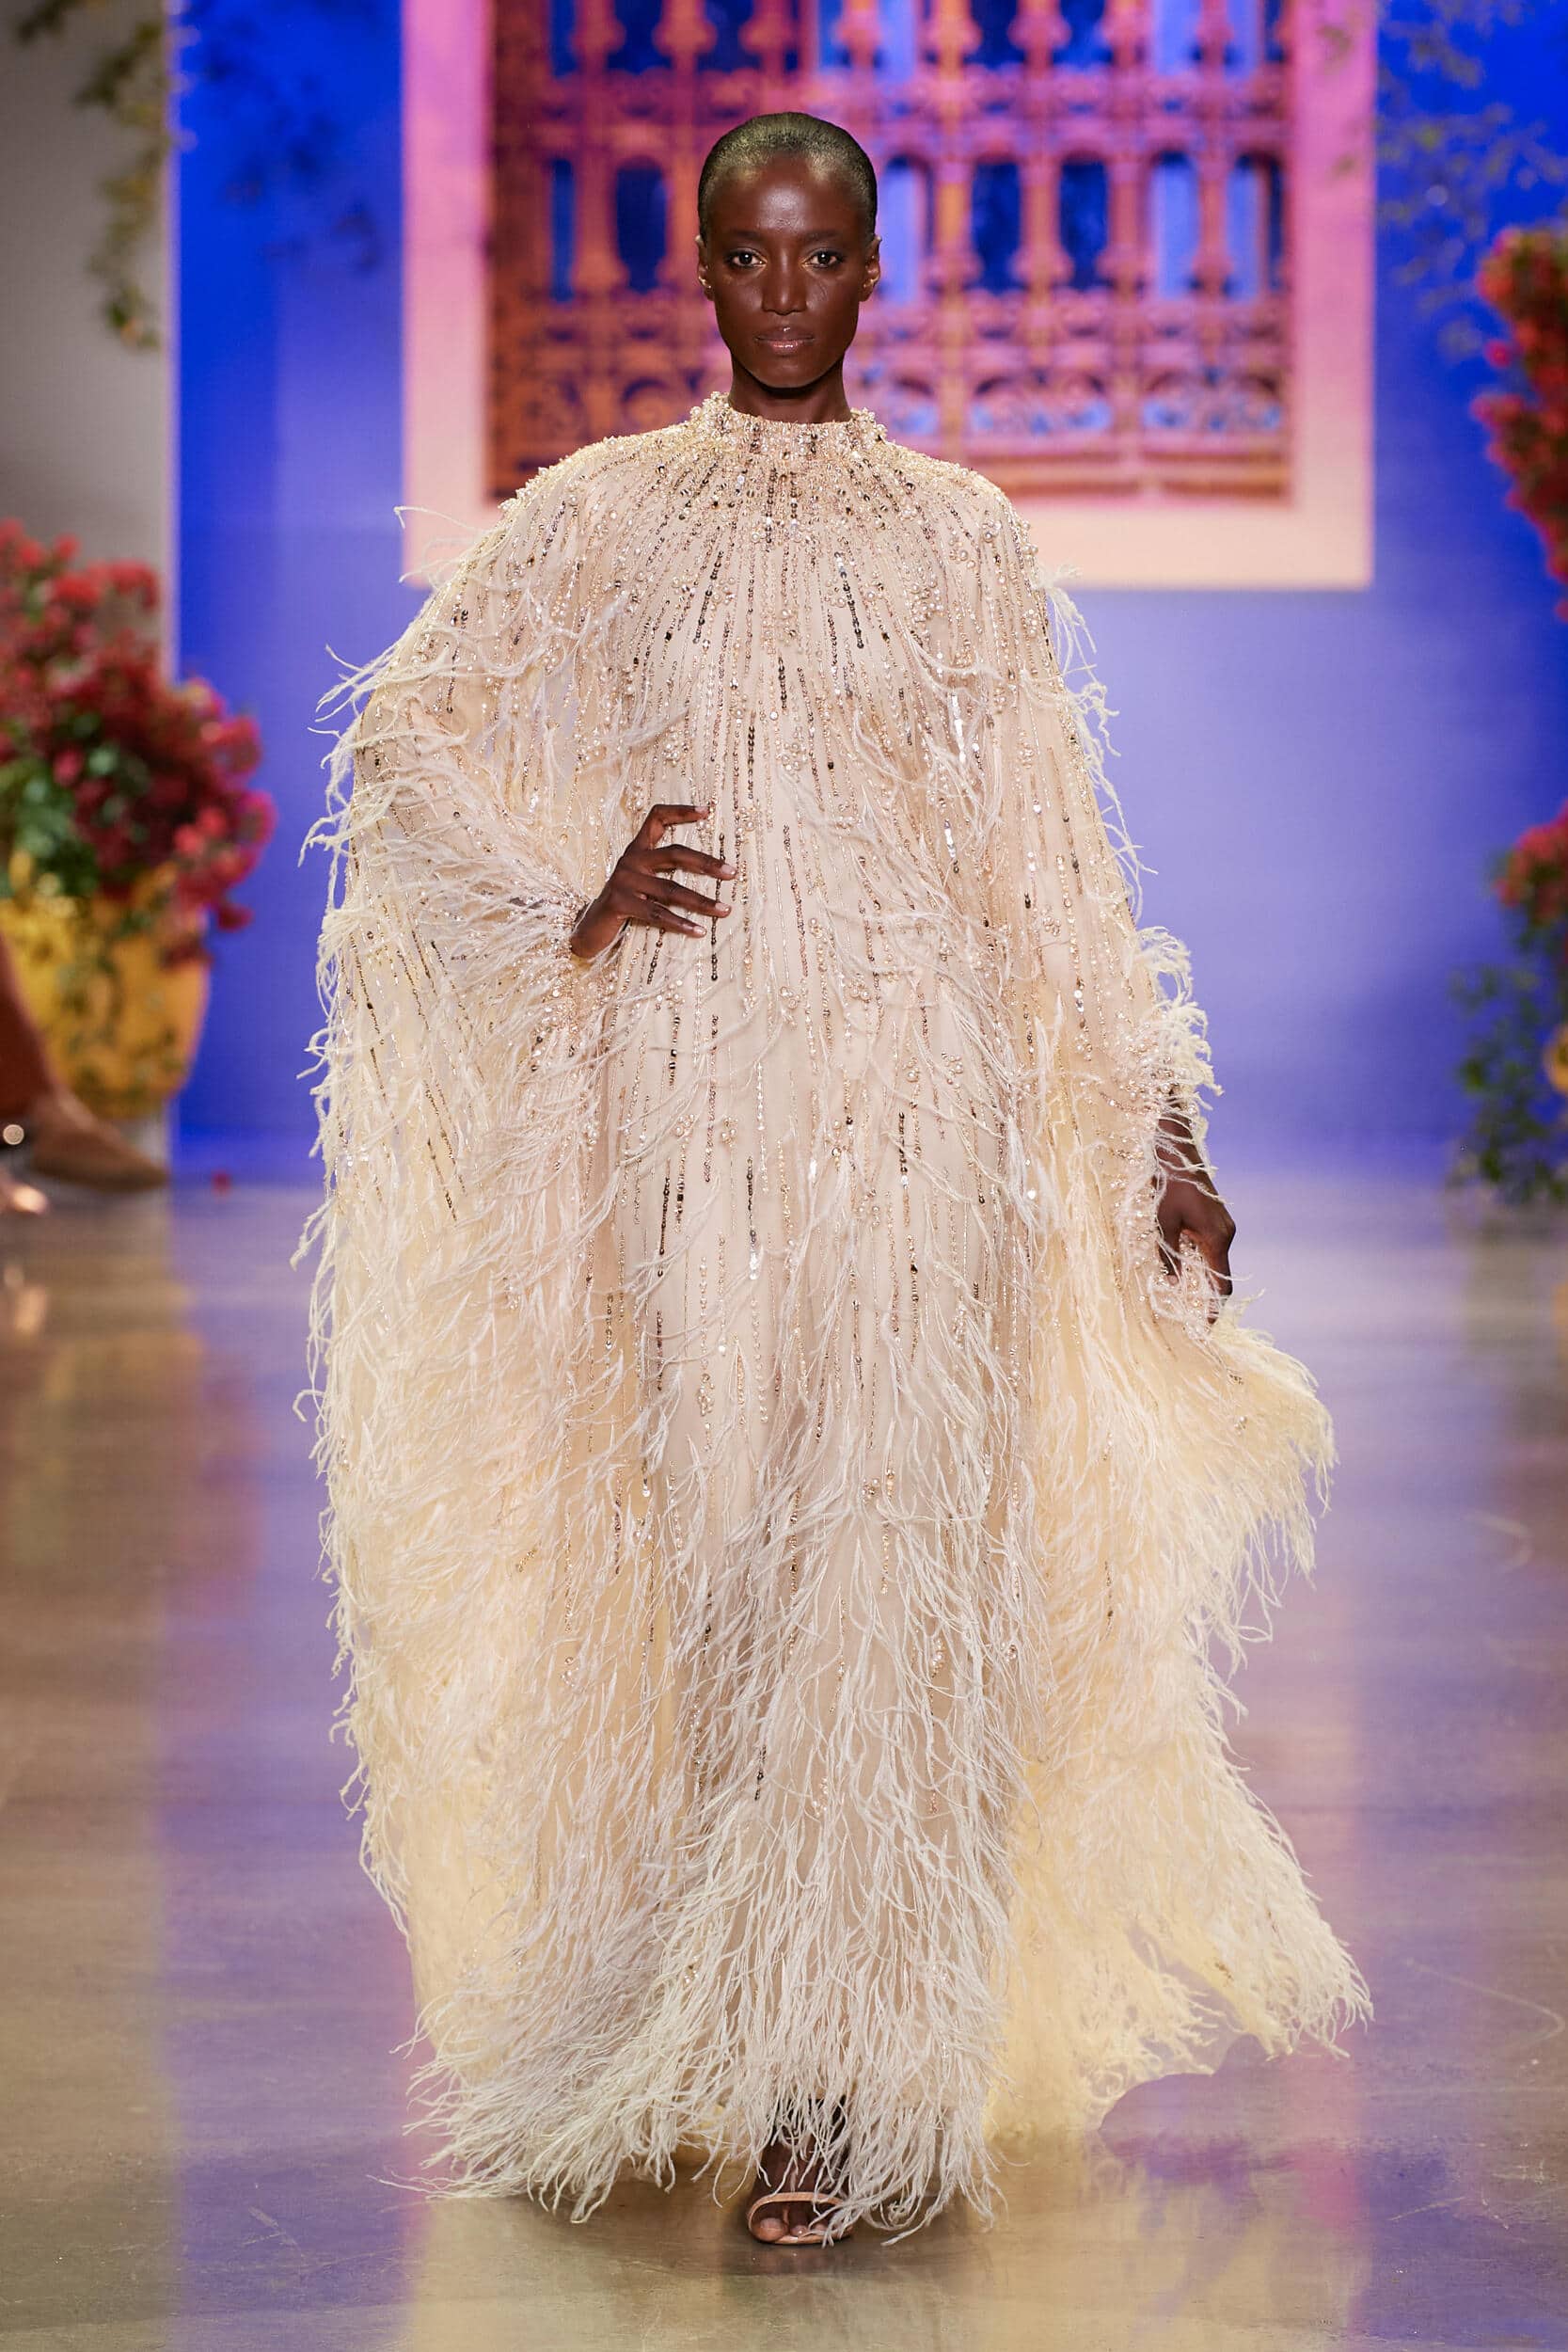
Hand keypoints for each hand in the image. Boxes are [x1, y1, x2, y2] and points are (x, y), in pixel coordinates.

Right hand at [568, 801, 734, 959]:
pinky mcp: (620, 902)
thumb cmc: (625, 903)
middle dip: (707, 864)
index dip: (680, 811)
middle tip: (732, 873)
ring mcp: (624, 880)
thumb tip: (709, 870)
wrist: (590, 927)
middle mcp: (630, 859)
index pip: (657, 818)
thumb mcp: (643, 881)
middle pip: (675, 854)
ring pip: (672, 890)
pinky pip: (657, 914)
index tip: (706, 811)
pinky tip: (698, 931)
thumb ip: (664, 871)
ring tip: (724, 910)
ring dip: (702, 902)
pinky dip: (680, 924)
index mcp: (637, 849)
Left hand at [1155, 1107, 1233, 1311]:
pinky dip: (1202, 1262)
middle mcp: (1226, 1235)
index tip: (1208, 1325)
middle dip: (1208, 1296)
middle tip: (1192, 1316)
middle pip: (1220, 1275)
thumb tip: (1171, 1282)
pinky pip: (1212, 1248)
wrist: (1178, 1154)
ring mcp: (1224, 1226)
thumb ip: (1168, 1254)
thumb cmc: (1170, 1187)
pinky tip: (1185, 1268)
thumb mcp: (1164, 1223)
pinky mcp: (1217, 1220)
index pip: (1221, 1283)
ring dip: (1203, 1278)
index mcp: (1216, 1239)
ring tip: (1186, 1297)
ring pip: (1216, 1261)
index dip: (1215, 1306)